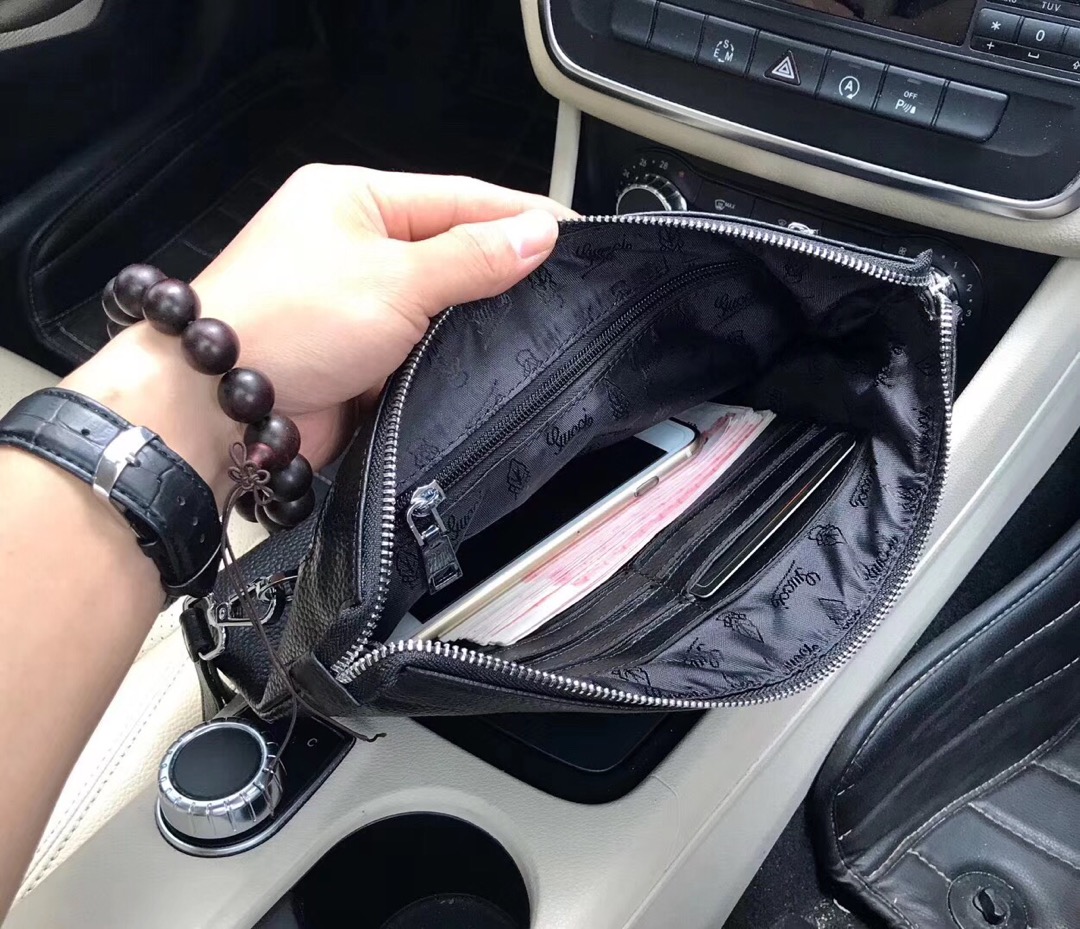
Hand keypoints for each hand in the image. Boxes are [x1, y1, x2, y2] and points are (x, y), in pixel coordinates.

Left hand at [65, 166, 571, 495]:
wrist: (220, 407)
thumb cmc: (283, 322)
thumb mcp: (393, 277)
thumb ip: (471, 258)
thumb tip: (535, 235)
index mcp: (353, 200)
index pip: (457, 197)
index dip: (517, 214)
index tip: (569, 230)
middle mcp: (353, 246)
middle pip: (450, 249)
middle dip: (502, 268)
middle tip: (562, 283)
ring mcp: (356, 304)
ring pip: (440, 305)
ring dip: (476, 319)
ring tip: (533, 325)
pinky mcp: (360, 357)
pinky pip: (422, 349)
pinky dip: (450, 358)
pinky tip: (486, 364)